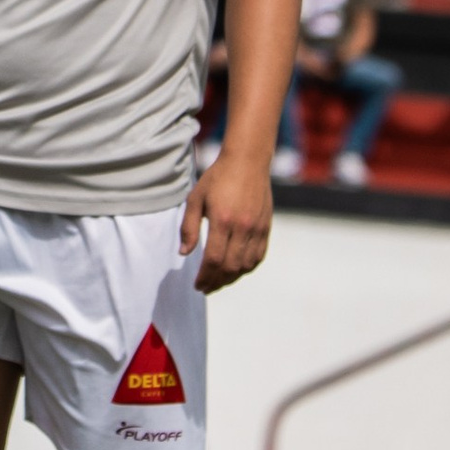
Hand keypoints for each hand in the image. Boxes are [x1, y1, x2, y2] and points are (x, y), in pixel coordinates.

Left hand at [182, 143, 274, 293]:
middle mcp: (242, 227)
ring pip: (246, 265)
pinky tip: (236, 270)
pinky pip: (259, 256)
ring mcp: (256, 228)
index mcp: (222, 220)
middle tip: (205, 288)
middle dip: (216, 282)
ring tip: (218, 282)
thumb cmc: (217, 178)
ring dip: (231, 278)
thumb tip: (183, 253)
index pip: (214, 259)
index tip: (197, 285)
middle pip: (230, 267)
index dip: (205, 277)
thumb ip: (188, 227)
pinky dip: (247, 268)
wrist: (247, 161)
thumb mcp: (195, 199)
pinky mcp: (266, 227)